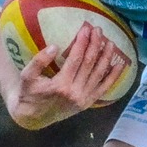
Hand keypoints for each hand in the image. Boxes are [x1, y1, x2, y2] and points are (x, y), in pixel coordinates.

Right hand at [8, 23, 128, 127]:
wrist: (33, 117)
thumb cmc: (29, 93)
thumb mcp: (27, 76)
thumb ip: (39, 61)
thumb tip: (55, 46)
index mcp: (61, 85)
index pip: (76, 59)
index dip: (82, 42)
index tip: (86, 29)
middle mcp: (75, 92)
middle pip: (90, 64)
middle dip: (95, 45)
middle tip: (98, 30)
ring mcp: (84, 99)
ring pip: (99, 74)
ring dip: (106, 57)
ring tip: (110, 42)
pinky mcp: (88, 103)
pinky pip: (104, 88)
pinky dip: (113, 77)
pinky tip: (120, 65)